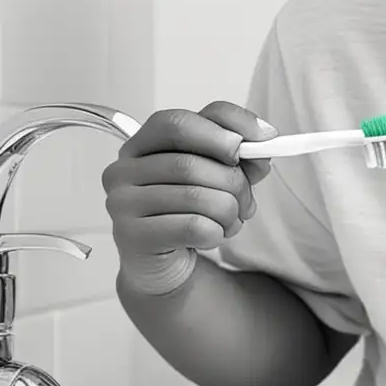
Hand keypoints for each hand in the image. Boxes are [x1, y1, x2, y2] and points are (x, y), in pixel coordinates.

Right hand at [102, 102, 277, 295]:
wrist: (162, 263)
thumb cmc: (188, 212)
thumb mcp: (214, 176)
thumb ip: (237, 155)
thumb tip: (263, 141)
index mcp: (140, 145)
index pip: (178, 122)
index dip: (225, 126)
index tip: (263, 139)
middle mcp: (122, 170)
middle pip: (190, 162)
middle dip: (234, 182)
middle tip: (246, 201)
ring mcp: (121, 203)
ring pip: (196, 196)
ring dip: (229, 211)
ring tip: (230, 222)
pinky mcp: (131, 237)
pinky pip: (193, 227)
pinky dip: (216, 232)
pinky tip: (211, 237)